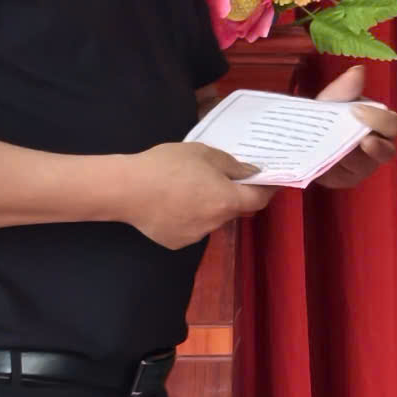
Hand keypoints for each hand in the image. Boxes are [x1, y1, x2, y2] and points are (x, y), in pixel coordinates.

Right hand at [124, 142, 268, 249]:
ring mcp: (196, 235)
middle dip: (232, 195)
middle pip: (234, 209)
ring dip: (209, 206)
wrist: (125, 189)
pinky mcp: (177, 242)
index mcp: (227, 200)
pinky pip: (192, 227)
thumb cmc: (167, 165)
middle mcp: (216, 222)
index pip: (258, 199)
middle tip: (221, 178)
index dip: (267, 189)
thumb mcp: (204, 154)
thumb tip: (251, 172)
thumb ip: (232, 165)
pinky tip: (173, 203)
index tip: (270, 181)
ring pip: (212, 219)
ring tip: (189, 188)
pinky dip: (190, 216)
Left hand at [313, 66, 396, 188]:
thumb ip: (345, 89)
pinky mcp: (348, 179)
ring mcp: (364, 166)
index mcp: (379, 123)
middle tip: (360, 140)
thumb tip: (358, 71)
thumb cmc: (327, 116)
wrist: (303, 136)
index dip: (379, 119)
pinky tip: (325, 161)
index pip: (392, 124)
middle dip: (375, 146)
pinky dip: (335, 169)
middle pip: (388, 151)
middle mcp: (379, 145)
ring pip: (365, 166)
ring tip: (335, 150)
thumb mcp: (332, 100)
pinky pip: (346, 177)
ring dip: (350, 158)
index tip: (356, 110)